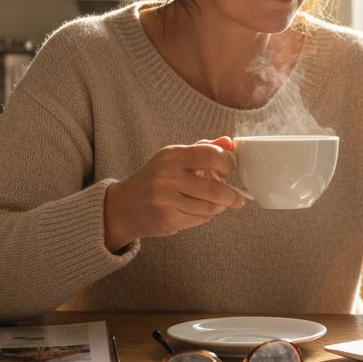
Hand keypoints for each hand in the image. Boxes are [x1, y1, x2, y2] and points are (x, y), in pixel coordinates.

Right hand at [103, 137, 244, 249]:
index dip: (228, 164)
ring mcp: (165, 198)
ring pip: (209, 207)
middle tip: (238, 199)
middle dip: (232, 196)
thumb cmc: (156, 178)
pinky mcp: (166, 218)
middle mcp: (167, 175)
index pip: (211, 155)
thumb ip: (203, 148)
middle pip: (215, 189)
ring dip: (219, 207)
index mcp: (172, 154)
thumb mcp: (175, 157)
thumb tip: (229, 142)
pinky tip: (198, 211)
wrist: (125, 205)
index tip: (230, 171)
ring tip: (218, 205)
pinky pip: (198, 219)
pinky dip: (205, 217)